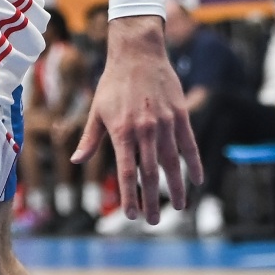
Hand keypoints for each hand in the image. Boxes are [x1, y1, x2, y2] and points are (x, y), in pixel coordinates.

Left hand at [72, 15, 201, 221]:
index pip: (127, 173)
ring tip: (179, 206)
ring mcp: (164, 123)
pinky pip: (189, 144)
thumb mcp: (97, 110)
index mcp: (122, 131)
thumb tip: (76, 161)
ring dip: (176, 187)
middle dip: (152, 200)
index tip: (131, 215)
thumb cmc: (113, 83)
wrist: (137, 53)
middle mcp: (144, 130)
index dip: (130, 196)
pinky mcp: (179, 115)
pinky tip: (198, 180)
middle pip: (150, 173)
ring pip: (172, 163)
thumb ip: (89, 138)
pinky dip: (194, 163)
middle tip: (154, 221)